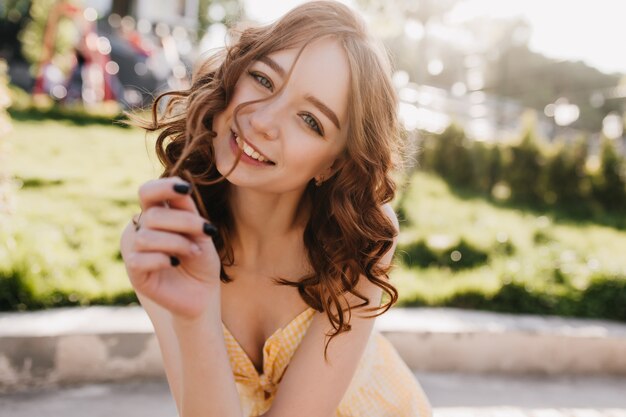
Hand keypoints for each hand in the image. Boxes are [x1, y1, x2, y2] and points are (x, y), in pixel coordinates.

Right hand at [120, 177, 220, 319]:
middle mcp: (139, 229)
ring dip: (178, 243)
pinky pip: (141, 259)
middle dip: (185, 221)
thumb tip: (181, 186)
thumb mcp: (200, 232)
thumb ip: (188, 211)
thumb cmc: (200, 261)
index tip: (187, 188)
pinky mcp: (134, 272)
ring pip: (147, 237)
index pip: (147, 192)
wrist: (202, 294)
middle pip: (152, 214)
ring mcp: (133, 251)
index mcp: (154, 215)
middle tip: (207, 231)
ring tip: (194, 252)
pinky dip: (163, 259)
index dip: (163, 187)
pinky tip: (175, 264)